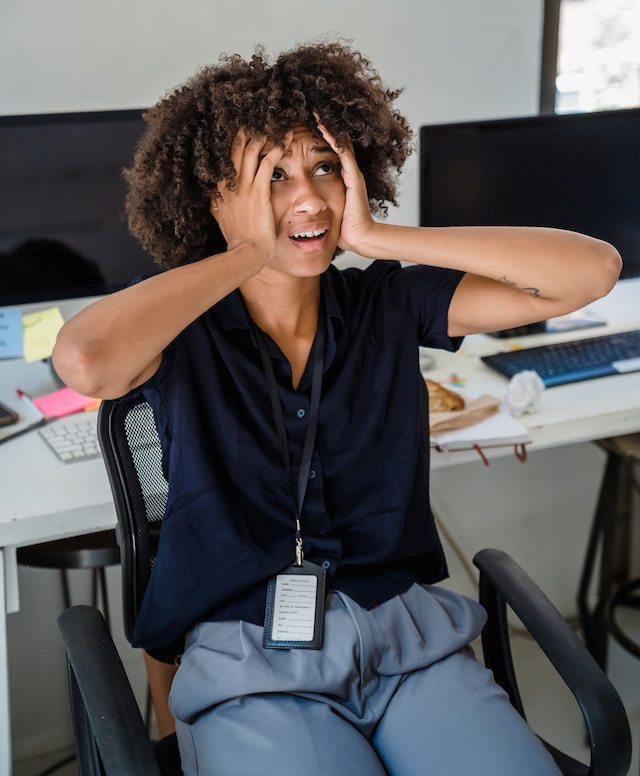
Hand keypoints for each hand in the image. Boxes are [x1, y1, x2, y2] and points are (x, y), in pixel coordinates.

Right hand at [210, 129, 291, 263]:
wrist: (245, 254)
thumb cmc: (239, 241)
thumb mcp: (222, 220)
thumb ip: (217, 207)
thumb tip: (212, 200)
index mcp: (222, 190)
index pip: (227, 158)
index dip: (236, 143)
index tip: (245, 131)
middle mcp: (231, 184)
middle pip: (237, 149)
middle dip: (249, 131)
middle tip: (260, 118)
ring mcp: (244, 187)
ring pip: (251, 151)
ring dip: (264, 134)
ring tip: (275, 123)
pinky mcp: (258, 192)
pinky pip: (267, 164)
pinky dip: (276, 149)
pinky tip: (285, 139)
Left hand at [313, 112, 374, 253]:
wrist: (360, 238)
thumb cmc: (343, 230)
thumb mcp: (326, 213)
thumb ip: (318, 205)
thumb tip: (301, 207)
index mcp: (340, 180)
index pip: (328, 153)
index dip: (317, 140)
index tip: (302, 128)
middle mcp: (348, 173)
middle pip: (335, 143)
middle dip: (323, 128)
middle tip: (310, 111)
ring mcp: (352, 173)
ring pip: (339, 143)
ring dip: (327, 127)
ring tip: (315, 112)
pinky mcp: (353, 177)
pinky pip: (342, 153)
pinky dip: (332, 139)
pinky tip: (322, 127)